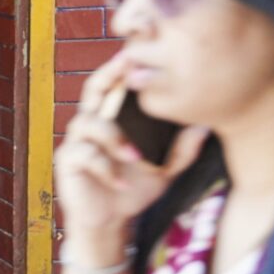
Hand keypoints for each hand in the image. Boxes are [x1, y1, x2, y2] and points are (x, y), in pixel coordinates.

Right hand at [54, 53, 210, 236]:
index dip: (122, 68)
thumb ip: (182, 149)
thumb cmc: (134, 185)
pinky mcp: (68, 162)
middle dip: (108, 75)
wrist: (110, 220)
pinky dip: (106, 167)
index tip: (140, 53)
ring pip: (88, 123)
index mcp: (114, 118)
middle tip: (126, 66)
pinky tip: (123, 181)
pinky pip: (83, 154)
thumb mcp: (165, 168)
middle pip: (92, 90)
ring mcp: (78, 141)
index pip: (115, 85)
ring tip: (135, 155)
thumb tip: (205, 127)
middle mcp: (92, 123)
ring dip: (113, 136)